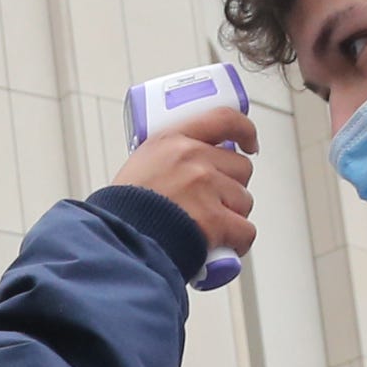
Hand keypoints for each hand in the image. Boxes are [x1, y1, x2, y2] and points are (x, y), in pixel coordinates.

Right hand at [113, 106, 255, 262]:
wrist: (117, 242)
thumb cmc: (123, 213)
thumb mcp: (140, 168)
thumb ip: (170, 163)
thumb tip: (194, 171)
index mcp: (172, 140)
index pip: (223, 119)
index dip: (244, 131)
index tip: (249, 142)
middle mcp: (192, 158)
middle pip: (241, 168)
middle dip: (232, 188)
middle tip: (213, 205)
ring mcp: (205, 187)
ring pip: (244, 201)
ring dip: (233, 217)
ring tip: (209, 229)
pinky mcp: (214, 219)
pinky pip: (245, 230)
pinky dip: (238, 242)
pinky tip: (224, 247)